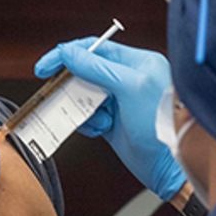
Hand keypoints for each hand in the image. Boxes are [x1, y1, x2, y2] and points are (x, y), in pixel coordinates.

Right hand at [34, 39, 184, 199]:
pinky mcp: (112, 121)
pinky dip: (88, 123)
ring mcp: (119, 101)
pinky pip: (87, 116)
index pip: (95, 48)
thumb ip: (97, 68)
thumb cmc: (160, 125)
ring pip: (83, 95)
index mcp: (138, 63)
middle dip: (73, 85)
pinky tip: (101, 130)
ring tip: (97, 120)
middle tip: (59, 95)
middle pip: (86, 72)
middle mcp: (128, 79)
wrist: (169, 166)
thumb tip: (69, 53)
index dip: (67, 54)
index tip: (45, 66)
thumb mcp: (130, 88)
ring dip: (82, 108)